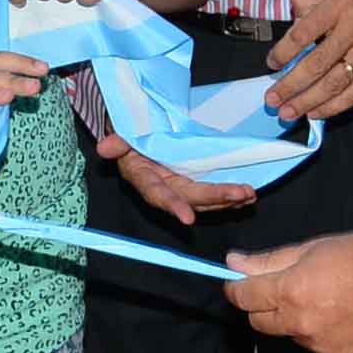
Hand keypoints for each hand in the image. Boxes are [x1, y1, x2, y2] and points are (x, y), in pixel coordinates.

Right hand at [98, 125, 257, 225]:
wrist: (137, 134)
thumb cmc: (130, 133)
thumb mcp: (122, 134)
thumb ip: (117, 142)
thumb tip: (103, 148)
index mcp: (144, 179)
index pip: (158, 194)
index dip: (172, 206)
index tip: (188, 219)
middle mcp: (164, 188)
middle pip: (190, 198)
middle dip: (216, 197)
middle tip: (241, 193)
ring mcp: (180, 187)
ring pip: (204, 200)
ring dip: (228, 200)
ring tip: (248, 194)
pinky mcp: (192, 183)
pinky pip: (211, 194)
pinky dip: (229, 196)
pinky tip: (247, 195)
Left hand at [221, 232, 352, 352]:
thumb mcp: (310, 249)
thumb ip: (267, 261)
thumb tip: (233, 263)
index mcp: (289, 291)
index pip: (243, 298)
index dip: (236, 289)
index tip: (237, 284)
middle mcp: (299, 323)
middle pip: (259, 322)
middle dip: (261, 307)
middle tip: (281, 290)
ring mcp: (317, 344)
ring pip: (287, 334)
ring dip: (292, 320)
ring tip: (321, 300)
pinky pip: (313, 346)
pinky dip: (317, 333)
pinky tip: (337, 316)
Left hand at [266, 0, 352, 122]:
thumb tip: (292, 22)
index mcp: (341, 3)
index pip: (303, 34)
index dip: (283, 53)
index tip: (272, 64)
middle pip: (316, 64)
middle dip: (289, 86)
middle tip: (271, 98)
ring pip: (334, 84)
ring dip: (307, 102)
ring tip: (287, 111)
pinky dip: (333, 107)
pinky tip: (315, 112)